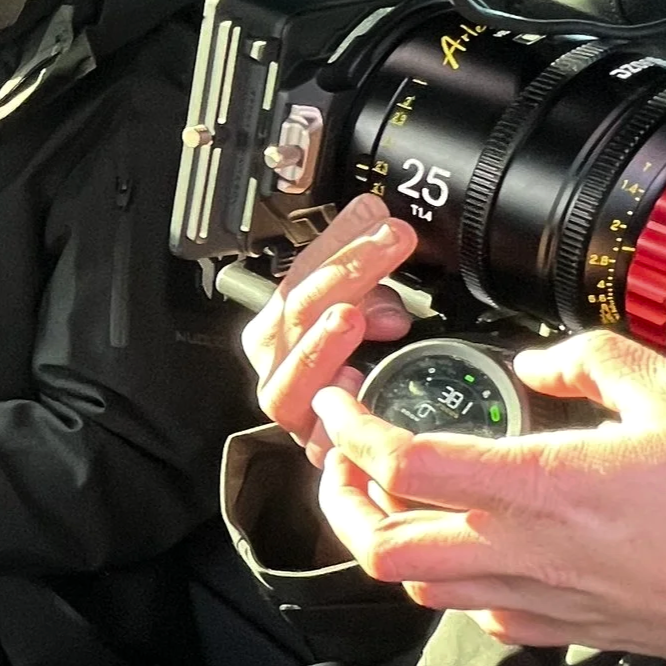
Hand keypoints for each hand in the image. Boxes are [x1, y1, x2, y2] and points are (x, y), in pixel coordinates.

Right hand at [241, 194, 419, 454]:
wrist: (353, 443)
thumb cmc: (355, 365)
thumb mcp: (362, 307)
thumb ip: (369, 274)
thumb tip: (385, 228)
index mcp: (279, 325)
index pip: (300, 272)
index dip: (337, 242)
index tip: (376, 217)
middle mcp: (277, 366)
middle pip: (295, 316)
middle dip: (342, 274)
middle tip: (387, 245)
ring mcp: (295, 411)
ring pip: (289, 380)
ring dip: (318, 346)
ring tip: (350, 317)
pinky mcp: (317, 449)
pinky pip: (316, 438)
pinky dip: (331, 418)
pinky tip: (353, 386)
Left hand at [312, 327, 665, 665]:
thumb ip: (594, 360)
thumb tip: (541, 364)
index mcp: (545, 489)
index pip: (404, 467)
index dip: (351, 432)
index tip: (338, 401)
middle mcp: (534, 558)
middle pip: (388, 551)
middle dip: (349, 503)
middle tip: (352, 457)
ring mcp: (556, 605)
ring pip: (429, 593)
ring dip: (397, 544)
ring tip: (402, 497)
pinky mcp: (586, 633)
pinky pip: (492, 620)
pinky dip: (462, 588)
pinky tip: (482, 549)